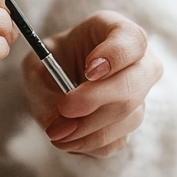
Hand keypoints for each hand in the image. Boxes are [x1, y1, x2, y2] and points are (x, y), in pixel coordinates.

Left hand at [22, 11, 162, 157]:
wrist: (53, 86)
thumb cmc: (50, 65)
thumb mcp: (36, 66)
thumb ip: (44, 86)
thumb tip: (59, 120)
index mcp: (117, 32)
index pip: (133, 40)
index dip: (115, 56)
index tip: (88, 70)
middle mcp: (138, 63)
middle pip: (134, 84)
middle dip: (96, 100)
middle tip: (65, 107)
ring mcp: (139, 96)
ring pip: (128, 117)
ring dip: (89, 129)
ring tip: (56, 132)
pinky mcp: (129, 124)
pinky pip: (118, 140)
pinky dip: (90, 144)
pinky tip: (68, 140)